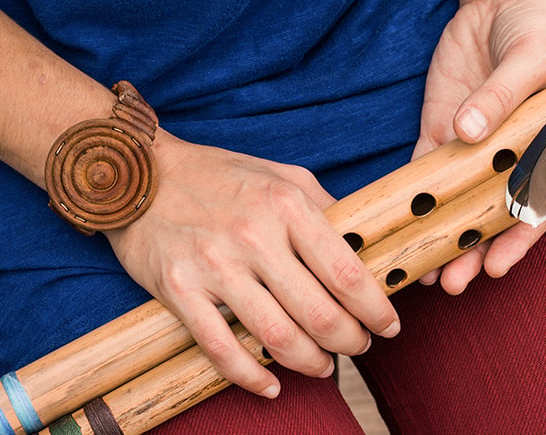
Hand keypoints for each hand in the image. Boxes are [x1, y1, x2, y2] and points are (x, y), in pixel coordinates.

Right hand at [105, 132, 399, 397]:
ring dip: (311, 362)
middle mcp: (254, 237)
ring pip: (277, 337)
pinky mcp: (180, 290)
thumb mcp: (283, 176)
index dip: (376, 308)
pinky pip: (221, 349)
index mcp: (288, 206)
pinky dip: (251, 377)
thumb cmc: (222, 175)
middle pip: (319, 313)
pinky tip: (272, 386)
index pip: (347, 272)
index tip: (389, 325)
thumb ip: (326, 208)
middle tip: (360, 346)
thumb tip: (365, 243)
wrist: (142, 173)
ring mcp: (215, 266)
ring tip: (325, 366)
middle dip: (350, 341)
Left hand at [413, 0, 545, 294]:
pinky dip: (414, 196)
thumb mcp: (530, 60)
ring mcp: (472, 148)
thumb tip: (469, 133)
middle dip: (472, 252)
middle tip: (450, 283)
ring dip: (441, 235)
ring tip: (422, 270)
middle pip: (491, 215)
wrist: (504, 3)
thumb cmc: (536, 32)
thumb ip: (503, 98)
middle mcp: (509, 158)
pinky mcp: (440, 131)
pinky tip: (401, 222)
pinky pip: (424, 168)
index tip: (497, 268)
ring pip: (454, 202)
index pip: (537, 205)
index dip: (518, 240)